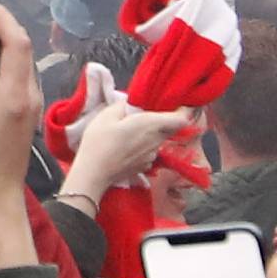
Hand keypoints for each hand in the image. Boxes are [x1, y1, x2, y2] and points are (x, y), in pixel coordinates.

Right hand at [60, 96, 198, 206]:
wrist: (93, 173)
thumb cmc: (100, 142)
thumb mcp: (107, 114)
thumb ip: (123, 105)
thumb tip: (130, 103)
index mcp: (151, 124)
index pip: (181, 118)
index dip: (183, 111)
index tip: (175, 105)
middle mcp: (156, 141)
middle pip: (169, 128)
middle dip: (161, 121)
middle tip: (143, 116)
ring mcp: (152, 156)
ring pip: (158, 140)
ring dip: (150, 135)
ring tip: (130, 133)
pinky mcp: (144, 167)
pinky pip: (150, 152)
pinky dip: (143, 148)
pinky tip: (127, 148)